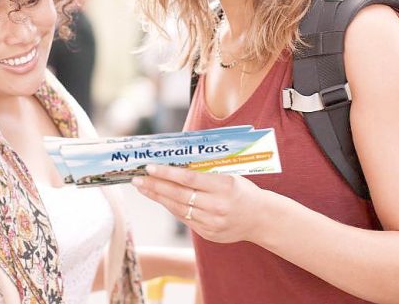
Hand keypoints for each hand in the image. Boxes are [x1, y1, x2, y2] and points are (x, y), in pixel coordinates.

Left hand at [132, 164, 270, 244]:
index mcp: (224, 186)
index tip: (149, 168)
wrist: (261, 219)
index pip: (189, 179)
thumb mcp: (229, 176)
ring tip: (143, 188)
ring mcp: (212, 222)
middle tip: (137, 178)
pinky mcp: (208, 234)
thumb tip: (175, 163)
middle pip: (179, 195)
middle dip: (155, 186)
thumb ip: (205, 172)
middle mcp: (217, 206)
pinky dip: (171, 208)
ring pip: (178, 209)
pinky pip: (185, 219)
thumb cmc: (243, 191)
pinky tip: (160, 199)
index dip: (167, 173)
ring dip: (158, 197)